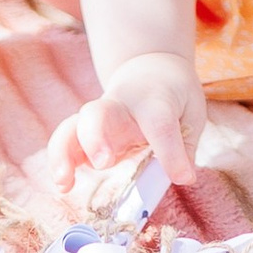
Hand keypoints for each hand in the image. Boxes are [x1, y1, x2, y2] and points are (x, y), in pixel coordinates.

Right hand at [44, 49, 203, 198]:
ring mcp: (99, 118)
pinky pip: (65, 141)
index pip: (160, 124)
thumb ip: (185, 144)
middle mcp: (121, 106)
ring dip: (65, 152)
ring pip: (74, 126)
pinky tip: (64, 185)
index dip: (171, 153)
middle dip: (96, 138)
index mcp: (154, 100)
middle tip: (104, 162)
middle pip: (100, 114)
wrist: (150, 67)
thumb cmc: (174, 94)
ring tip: (64, 181)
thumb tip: (183, 178)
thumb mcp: (192, 111)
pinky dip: (60, 162)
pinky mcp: (86, 132)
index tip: (183, 177)